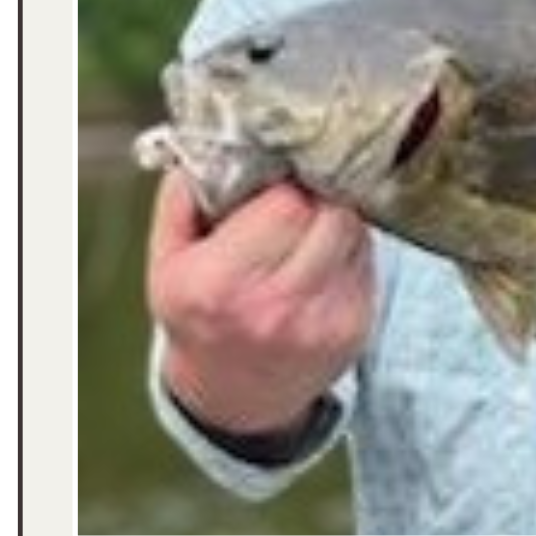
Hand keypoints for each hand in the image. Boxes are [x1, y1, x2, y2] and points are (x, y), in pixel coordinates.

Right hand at [147, 172, 375, 436]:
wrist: (234, 395)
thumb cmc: (198, 314)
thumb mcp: (168, 259)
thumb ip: (185, 196)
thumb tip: (219, 139)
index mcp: (220, 284)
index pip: (288, 203)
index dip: (290, 180)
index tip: (281, 174)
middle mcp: (275, 308)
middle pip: (333, 213)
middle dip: (319, 192)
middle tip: (302, 191)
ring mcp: (323, 322)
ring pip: (357, 232)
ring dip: (338, 218)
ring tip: (308, 227)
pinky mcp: (357, 329)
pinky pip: (368, 261)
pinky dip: (351, 249)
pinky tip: (322, 258)